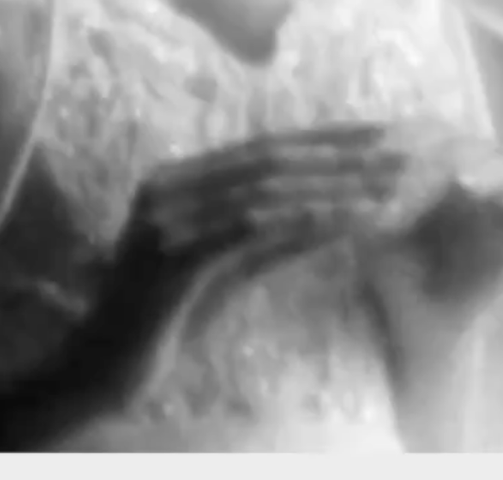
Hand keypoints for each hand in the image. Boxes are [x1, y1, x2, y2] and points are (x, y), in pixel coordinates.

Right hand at [55, 121, 410, 411]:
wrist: (103, 366)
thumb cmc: (164, 322)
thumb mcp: (227, 271)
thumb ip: (271, 239)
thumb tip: (332, 212)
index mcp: (179, 180)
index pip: (265, 148)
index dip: (326, 138)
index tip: (380, 135)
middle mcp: (170, 185)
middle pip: (270, 157)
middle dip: (340, 151)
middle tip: (398, 148)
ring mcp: (169, 216)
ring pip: (265, 187)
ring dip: (333, 183)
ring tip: (388, 183)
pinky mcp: (174, 255)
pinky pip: (251, 228)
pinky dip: (305, 219)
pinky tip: (347, 217)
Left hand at [362, 125, 502, 356]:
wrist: (421, 321)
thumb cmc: (392, 275)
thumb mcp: (372, 239)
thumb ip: (363, 216)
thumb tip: (348, 195)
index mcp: (425, 180)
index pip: (431, 145)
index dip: (420, 137)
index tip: (401, 137)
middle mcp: (462, 184)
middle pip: (467, 153)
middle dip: (452, 155)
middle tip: (428, 170)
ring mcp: (490, 204)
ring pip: (499, 173)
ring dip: (486, 174)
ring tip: (463, 187)